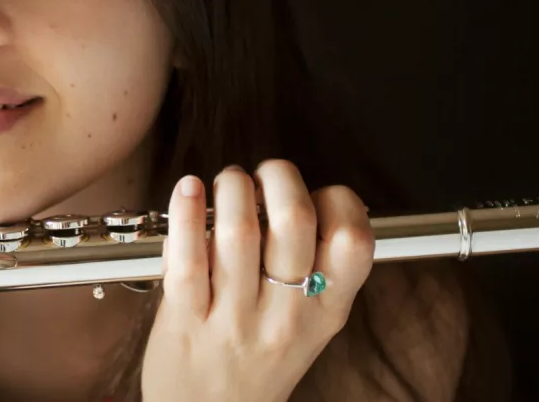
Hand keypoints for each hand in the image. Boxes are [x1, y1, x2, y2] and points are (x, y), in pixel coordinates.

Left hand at [143, 160, 374, 401]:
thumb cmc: (256, 361)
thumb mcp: (309, 326)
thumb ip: (317, 270)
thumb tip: (311, 195)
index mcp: (326, 312)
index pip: (353, 241)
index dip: (338, 200)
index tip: (316, 195)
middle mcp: (286, 315)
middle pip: (295, 221)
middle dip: (278, 177)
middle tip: (264, 177)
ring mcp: (235, 319)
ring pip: (240, 232)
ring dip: (232, 188)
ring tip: (229, 184)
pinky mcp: (186, 320)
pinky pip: (187, 258)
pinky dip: (185, 214)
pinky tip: (187, 190)